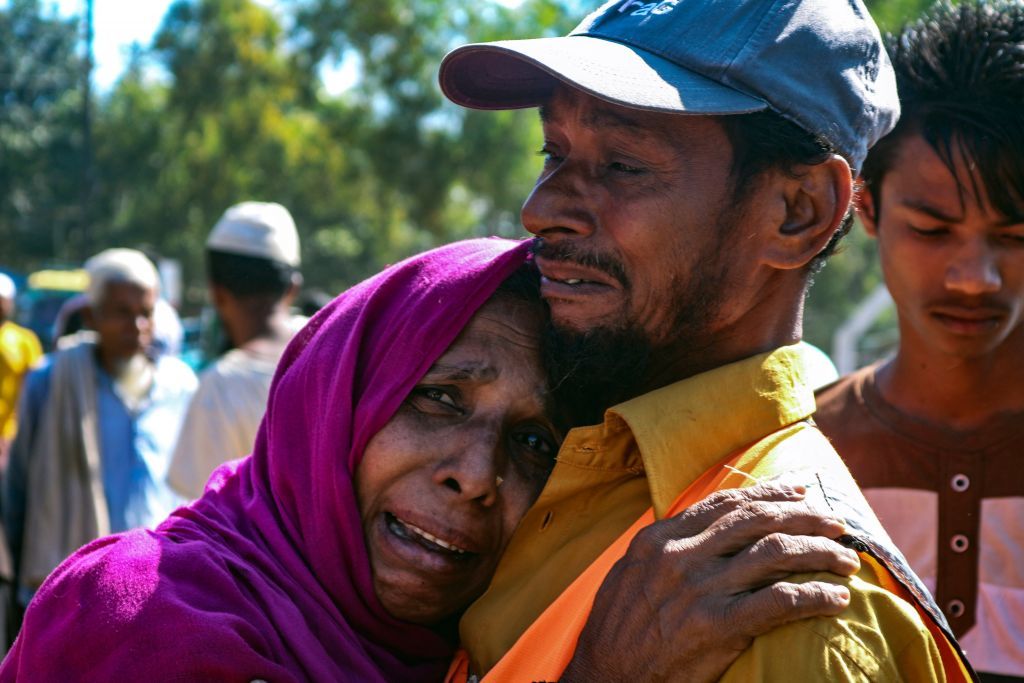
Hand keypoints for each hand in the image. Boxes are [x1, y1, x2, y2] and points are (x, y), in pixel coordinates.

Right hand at [562, 482, 858, 682]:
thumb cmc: (619, 630)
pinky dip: (815, 596)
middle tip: (836, 524)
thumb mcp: (631, 574)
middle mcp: (681, 555)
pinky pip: (779, 601)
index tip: (801, 493)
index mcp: (660, 539)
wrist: (604, 678)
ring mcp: (699, 589)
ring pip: (776, 552)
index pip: (726, 504)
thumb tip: (705, 529)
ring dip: (820, 553)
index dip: (770, 494)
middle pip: (758, 520)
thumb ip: (668, 549)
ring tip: (847, 560)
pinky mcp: (717, 627)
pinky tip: (836, 599)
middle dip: (805, 516)